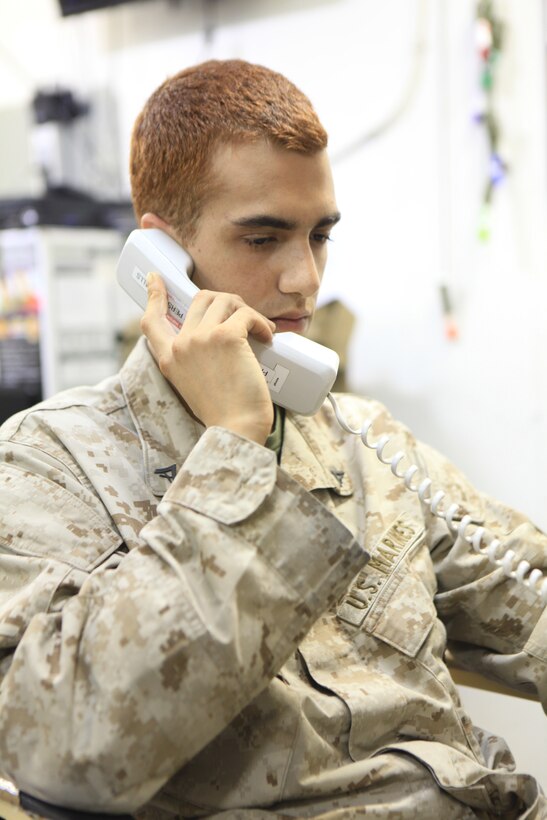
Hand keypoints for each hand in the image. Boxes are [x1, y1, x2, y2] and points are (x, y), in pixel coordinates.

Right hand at [141, 273, 275, 444]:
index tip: (155, 278)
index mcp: (168, 359)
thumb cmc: (224, 413)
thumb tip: (220, 336)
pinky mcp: (227, 336)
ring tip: (260, 330)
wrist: (236, 428)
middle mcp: (180, 345)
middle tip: (245, 317)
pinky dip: (261, 323)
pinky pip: (247, 314)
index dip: (153, 296)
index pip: (151, 320)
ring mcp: (201, 338)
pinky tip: (268, 337)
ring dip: (246, 310)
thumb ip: (196, 361)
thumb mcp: (194, 384)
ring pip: (224, 300)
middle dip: (227, 302)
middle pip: (200, 299)